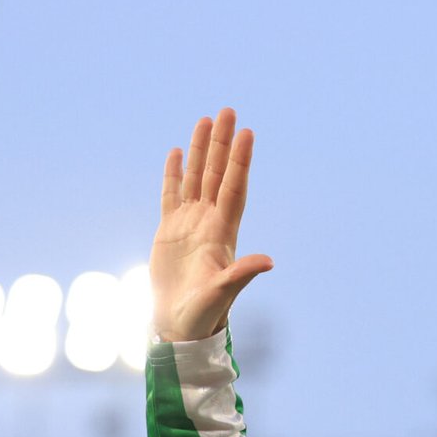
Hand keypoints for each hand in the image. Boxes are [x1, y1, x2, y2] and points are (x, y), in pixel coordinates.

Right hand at [150, 107, 273, 341]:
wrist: (181, 326)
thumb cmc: (204, 314)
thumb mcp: (223, 293)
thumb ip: (242, 275)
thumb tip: (268, 261)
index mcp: (223, 233)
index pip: (234, 188)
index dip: (240, 161)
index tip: (247, 133)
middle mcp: (209, 222)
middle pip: (217, 174)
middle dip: (222, 143)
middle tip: (227, 110)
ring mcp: (189, 224)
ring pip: (196, 178)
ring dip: (200, 150)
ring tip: (204, 120)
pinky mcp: (168, 231)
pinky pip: (171, 195)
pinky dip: (173, 173)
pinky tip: (175, 152)